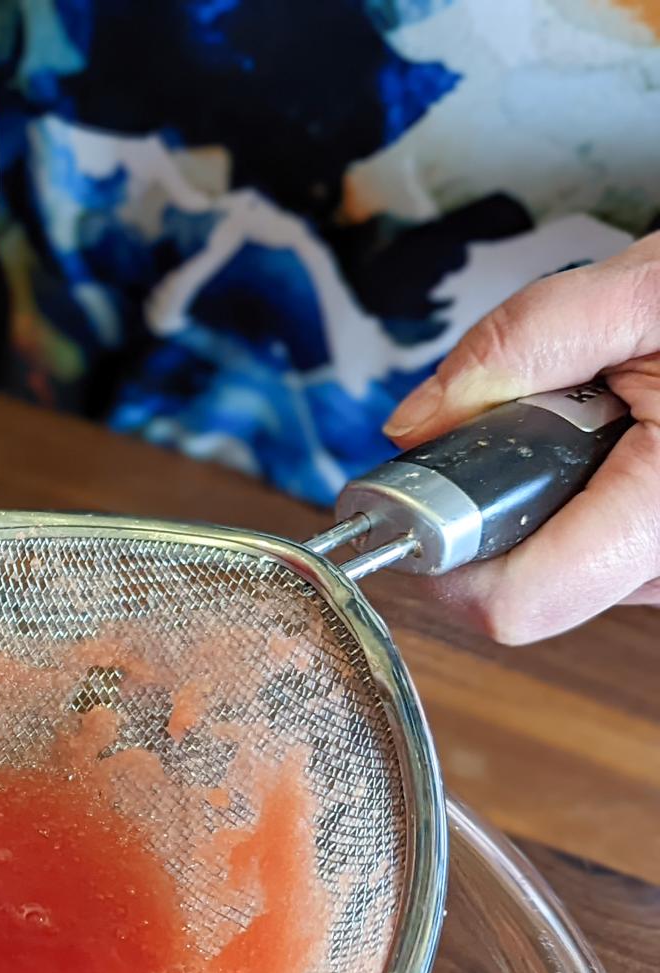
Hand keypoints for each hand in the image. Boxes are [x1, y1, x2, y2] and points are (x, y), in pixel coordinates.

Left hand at [383, 231, 659, 643]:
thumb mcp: (649, 286)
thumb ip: (523, 345)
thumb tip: (417, 424)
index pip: (512, 604)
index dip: (447, 553)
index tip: (429, 491)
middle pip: (528, 588)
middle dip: (505, 502)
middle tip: (549, 415)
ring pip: (566, 574)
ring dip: (553, 498)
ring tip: (613, 415)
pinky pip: (609, 559)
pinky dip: (594, 501)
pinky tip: (635, 441)